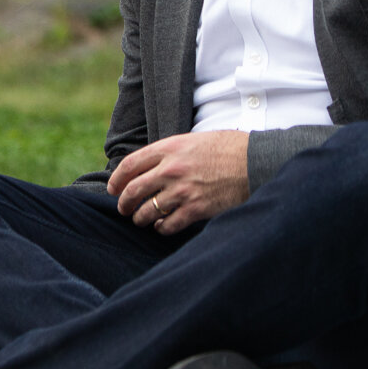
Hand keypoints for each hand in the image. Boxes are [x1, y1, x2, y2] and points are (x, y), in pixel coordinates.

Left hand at [107, 131, 249, 233]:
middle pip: (133, 190)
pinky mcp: (196, 208)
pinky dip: (161, 228)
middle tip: (123, 209)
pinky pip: (169, 224)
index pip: (130, 165)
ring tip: (141, 220)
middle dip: (124, 203)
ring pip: (147, 211)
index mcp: (168, 148)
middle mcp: (171, 169)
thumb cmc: (227, 149)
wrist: (254, 162)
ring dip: (140, 218)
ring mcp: (182, 190)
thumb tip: (150, 167)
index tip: (113, 188)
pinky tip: (162, 227)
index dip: (116, 179)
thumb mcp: (192, 140)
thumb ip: (170, 153)